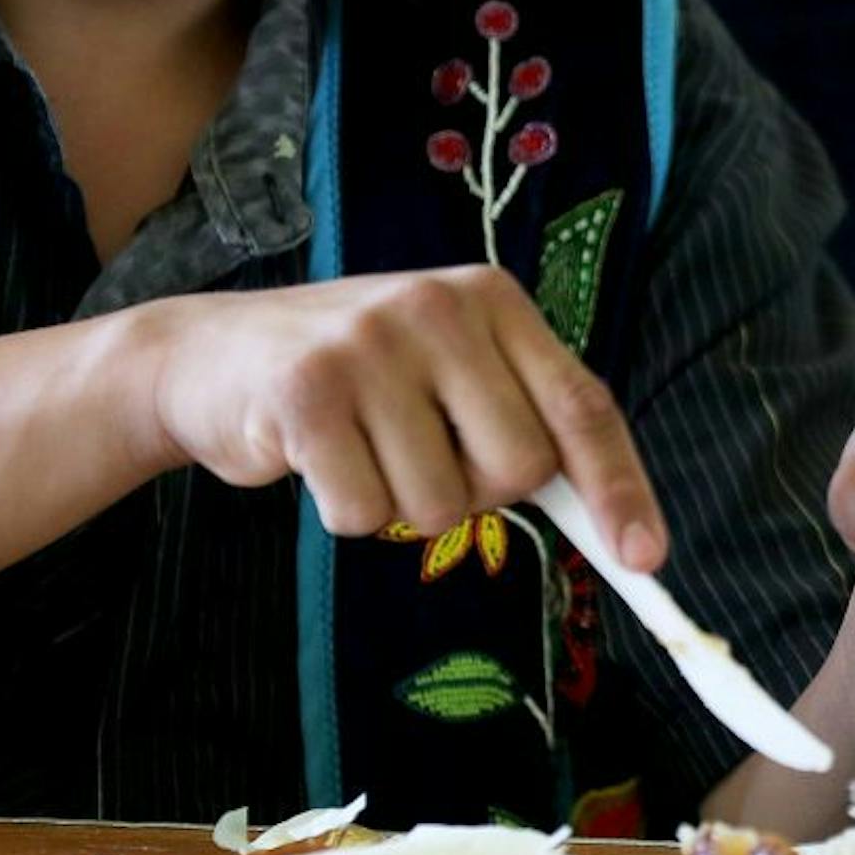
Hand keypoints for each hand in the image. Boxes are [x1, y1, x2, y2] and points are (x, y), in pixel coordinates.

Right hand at [138, 266, 667, 568]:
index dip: (619, 486)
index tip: (646, 556)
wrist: (208, 355)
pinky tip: (314, 458)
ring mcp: (371, 344)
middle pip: (518, 467)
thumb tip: (617, 527)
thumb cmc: (353, 377)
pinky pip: (365, 513)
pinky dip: (344, 511)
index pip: (582, 403)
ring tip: (360, 448)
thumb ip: (522, 419)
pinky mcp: (308, 392)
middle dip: (476, 492)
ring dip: (401, 505)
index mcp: (492, 299)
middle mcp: (440, 307)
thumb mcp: (447, 370)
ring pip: (441, 503)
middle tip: (417, 454)